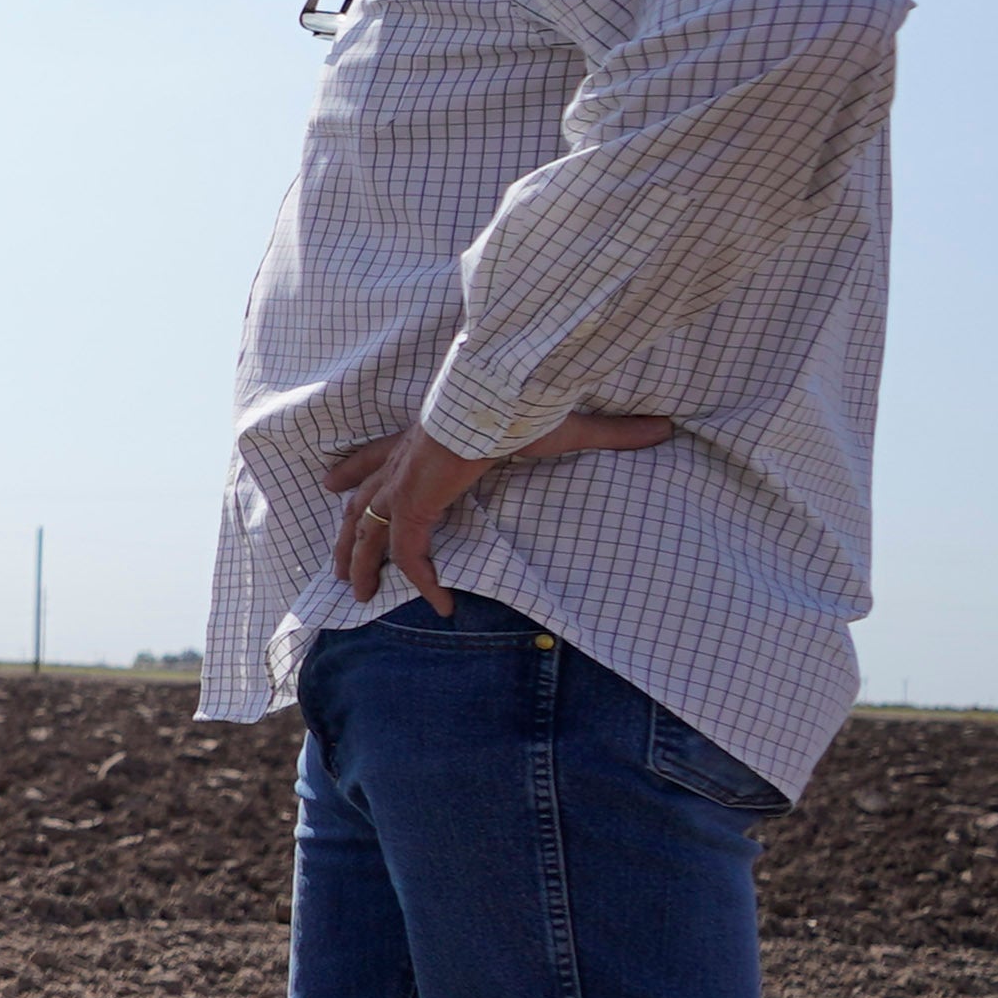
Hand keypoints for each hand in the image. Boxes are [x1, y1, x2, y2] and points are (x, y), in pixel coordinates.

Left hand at [324, 412, 675, 612]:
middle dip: (347, 531)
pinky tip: (440, 605)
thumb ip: (609, 431)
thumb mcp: (564, 421)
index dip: (358, 471)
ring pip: (367, 531)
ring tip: (354, 591)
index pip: (379, 457)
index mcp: (423, 438)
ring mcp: (405, 484)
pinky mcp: (416, 506)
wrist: (503, 392)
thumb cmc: (525, 400)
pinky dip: (422, 580)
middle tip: (337, 561)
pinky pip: (411, 555)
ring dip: (359, 561)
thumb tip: (664, 428)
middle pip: (360, 499)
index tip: (333, 484)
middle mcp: (404, 460)